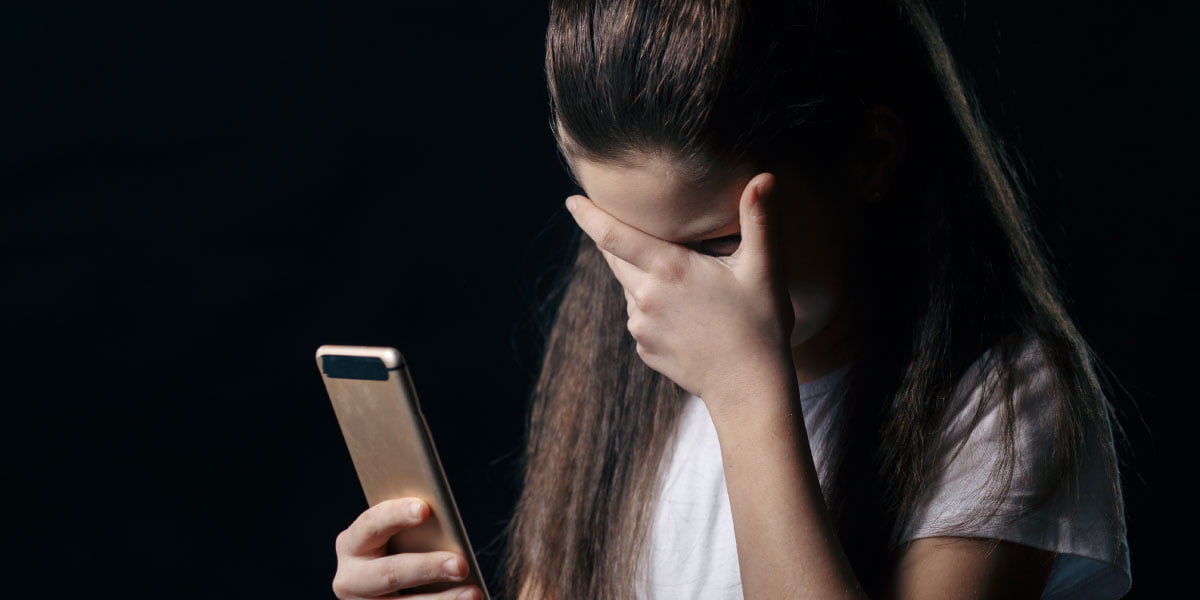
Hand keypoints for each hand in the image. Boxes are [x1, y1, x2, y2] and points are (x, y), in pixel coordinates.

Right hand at [332, 498, 482, 599]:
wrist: (382, 586)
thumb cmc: (400, 548)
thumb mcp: (398, 537)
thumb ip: (413, 530)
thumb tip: (446, 525)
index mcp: (352, 543)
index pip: (371, 524)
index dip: (396, 514)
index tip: (425, 509)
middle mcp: (350, 578)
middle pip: (389, 573)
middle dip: (427, 568)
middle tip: (460, 565)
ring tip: (473, 593)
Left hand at [564, 172, 794, 405]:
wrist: (750, 389)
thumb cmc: (760, 324)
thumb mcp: (764, 268)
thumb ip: (759, 219)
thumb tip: (764, 176)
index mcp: (669, 269)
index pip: (614, 236)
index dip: (589, 216)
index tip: (571, 201)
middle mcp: (645, 297)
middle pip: (616, 259)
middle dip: (617, 242)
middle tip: (626, 229)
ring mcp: (640, 327)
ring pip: (631, 289)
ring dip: (644, 278)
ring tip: (685, 285)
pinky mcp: (644, 350)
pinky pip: (641, 319)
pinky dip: (655, 310)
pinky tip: (687, 318)